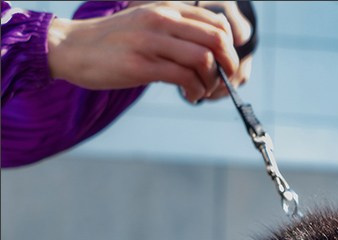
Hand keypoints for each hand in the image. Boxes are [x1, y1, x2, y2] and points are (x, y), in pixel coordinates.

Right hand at [47, 1, 252, 103]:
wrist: (74, 48)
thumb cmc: (113, 43)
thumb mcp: (147, 27)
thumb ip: (174, 34)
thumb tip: (206, 53)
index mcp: (166, 9)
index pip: (216, 22)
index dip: (230, 48)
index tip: (224, 66)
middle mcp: (162, 20)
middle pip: (217, 40)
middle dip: (228, 67)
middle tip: (222, 83)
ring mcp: (152, 41)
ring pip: (204, 60)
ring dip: (211, 83)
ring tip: (201, 92)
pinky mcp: (142, 65)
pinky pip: (184, 78)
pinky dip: (196, 92)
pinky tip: (191, 97)